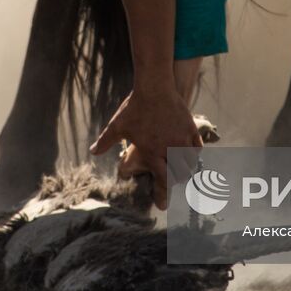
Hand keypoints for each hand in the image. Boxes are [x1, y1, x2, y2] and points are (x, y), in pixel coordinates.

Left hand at [90, 88, 202, 208]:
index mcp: (152, 153)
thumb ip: (105, 141)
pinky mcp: (190, 128)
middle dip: (175, 181)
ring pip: (190, 163)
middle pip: (179, 175)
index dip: (163, 193)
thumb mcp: (117, 126)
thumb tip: (92, 152)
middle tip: (171, 181)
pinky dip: (194, 153)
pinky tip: (190, 153)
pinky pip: (197, 147)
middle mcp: (170, 149)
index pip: (163, 181)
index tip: (162, 203)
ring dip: (186, 168)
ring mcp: (182, 139)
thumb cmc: (134, 108)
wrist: (154, 87)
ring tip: (181, 169)